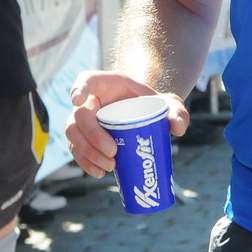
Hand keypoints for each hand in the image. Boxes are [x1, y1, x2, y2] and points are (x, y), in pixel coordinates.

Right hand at [66, 70, 188, 176]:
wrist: (144, 114)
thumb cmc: (152, 104)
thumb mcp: (168, 103)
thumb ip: (177, 111)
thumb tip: (178, 128)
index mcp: (106, 84)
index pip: (86, 79)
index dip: (79, 88)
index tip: (78, 100)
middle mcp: (91, 101)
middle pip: (79, 115)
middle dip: (92, 135)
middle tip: (113, 152)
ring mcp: (84, 120)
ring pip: (73, 134)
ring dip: (87, 152)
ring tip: (110, 166)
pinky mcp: (84, 138)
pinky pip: (76, 150)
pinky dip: (86, 162)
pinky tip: (100, 172)